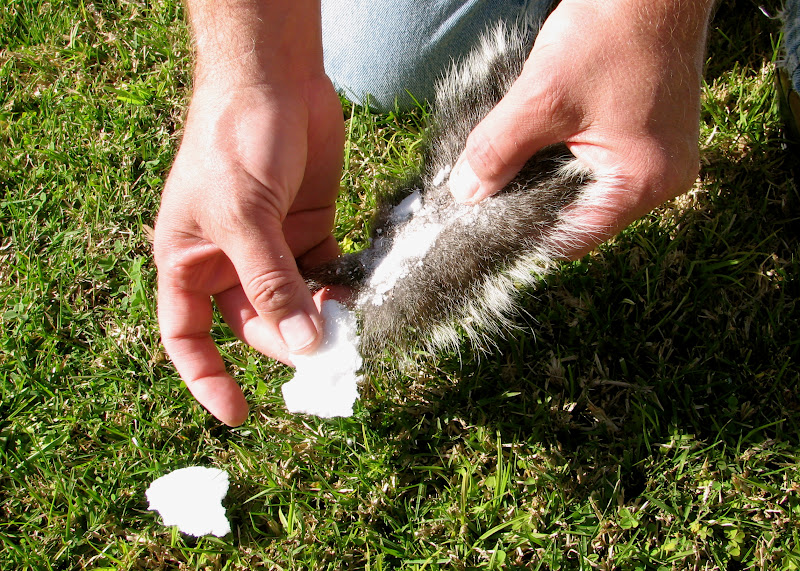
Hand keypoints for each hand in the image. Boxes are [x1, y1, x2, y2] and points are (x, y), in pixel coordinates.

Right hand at [154, 77, 343, 425]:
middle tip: (325, 356)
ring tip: (350, 329)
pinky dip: (342, 291)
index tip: (237, 414)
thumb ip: (271, 282)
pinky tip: (361, 298)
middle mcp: (229, 262)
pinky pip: (325, 275)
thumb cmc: (234, 140)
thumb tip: (301, 344)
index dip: (206, 377)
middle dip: (287, 343)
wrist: (274, 79)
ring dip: (320, 321)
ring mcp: (272, 248)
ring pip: (296, 304)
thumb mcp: (243, 216)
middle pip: (255, 325)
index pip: (187, 335)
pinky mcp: (310, 230)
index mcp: (188, 261)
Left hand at [448, 0, 714, 257]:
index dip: (521, 233)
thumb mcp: (541, 96)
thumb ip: (497, 150)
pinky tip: (536, 142)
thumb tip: (464, 193)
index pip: (571, 239)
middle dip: (529, 203)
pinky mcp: (648, 139)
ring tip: (507, 166)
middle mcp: (659, 183)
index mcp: (643, 184)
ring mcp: (658, 160)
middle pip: (576, 216)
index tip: (481, 222)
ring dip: (544, 178)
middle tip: (486, 192)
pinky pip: (596, 165)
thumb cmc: (611, 31)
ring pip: (583, 189)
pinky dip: (562, 157)